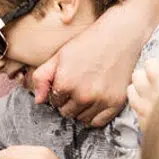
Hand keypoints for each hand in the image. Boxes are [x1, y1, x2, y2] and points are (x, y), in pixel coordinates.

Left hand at [30, 2, 152, 127]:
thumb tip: (38, 100)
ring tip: (87, 91)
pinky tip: (95, 102)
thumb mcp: (60, 55)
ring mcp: (101, 100)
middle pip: (66, 112)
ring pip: (81, 118)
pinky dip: (94, 116)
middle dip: (68, 102)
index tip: (67, 81)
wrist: (120, 36)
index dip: (59, 91)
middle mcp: (83, 95)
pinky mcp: (116, 103)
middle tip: (78, 85)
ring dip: (81, 109)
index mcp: (66, 82)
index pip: (53, 101)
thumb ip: (42, 77)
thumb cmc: (88, 43)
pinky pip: (98, 122)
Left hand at [127, 59, 158, 132]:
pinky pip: (135, 108)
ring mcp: (143, 111)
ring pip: (131, 90)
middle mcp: (149, 96)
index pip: (151, 63)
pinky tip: (153, 107)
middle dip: (146, 74)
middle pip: (136, 75)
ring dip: (140, 89)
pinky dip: (141, 105)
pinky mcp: (143, 124)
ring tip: (153, 92)